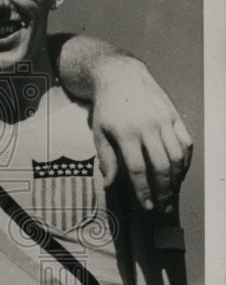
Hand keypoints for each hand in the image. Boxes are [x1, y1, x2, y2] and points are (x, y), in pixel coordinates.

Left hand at [90, 55, 191, 211]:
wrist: (120, 76)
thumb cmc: (106, 108)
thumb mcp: (99, 132)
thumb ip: (106, 159)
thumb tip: (109, 185)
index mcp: (126, 133)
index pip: (138, 169)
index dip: (144, 191)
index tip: (146, 207)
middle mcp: (148, 126)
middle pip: (162, 166)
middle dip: (164, 191)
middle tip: (163, 207)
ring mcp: (164, 120)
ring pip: (177, 156)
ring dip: (177, 179)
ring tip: (172, 195)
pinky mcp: (174, 115)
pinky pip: (185, 141)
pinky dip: (186, 160)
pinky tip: (180, 173)